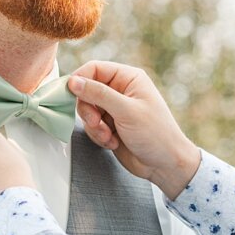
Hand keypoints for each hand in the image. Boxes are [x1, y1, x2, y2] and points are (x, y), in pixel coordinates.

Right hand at [70, 61, 199, 198]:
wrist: (165, 165)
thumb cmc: (155, 134)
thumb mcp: (126, 111)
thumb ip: (98, 94)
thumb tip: (73, 81)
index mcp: (128, 78)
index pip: (94, 69)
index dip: (80, 79)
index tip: (69, 93)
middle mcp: (121, 90)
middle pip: (87, 90)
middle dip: (88, 109)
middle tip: (96, 122)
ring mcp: (115, 109)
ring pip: (87, 110)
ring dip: (94, 126)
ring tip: (109, 136)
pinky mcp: (111, 125)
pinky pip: (92, 126)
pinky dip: (99, 136)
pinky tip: (114, 142)